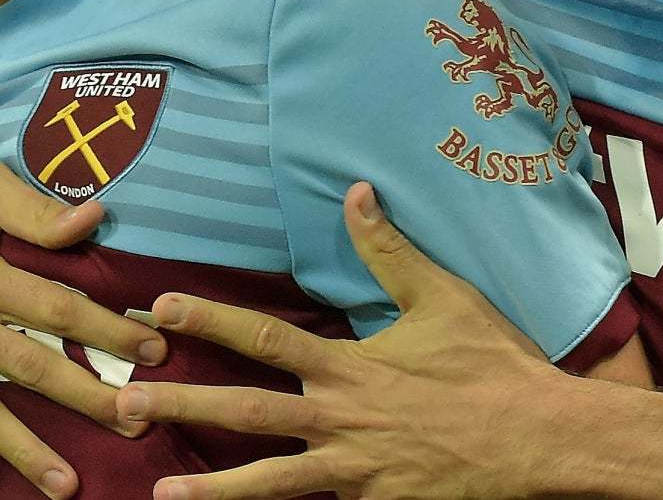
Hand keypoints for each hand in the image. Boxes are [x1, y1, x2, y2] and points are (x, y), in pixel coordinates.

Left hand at [115, 182, 601, 499]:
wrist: (540, 440)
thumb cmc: (493, 362)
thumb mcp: (442, 295)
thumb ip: (389, 249)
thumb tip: (356, 192)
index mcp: (349, 366)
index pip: (262, 336)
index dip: (206, 320)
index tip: (158, 307)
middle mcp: (341, 420)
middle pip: (245, 412)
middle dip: (181, 406)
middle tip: (122, 403)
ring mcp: (355, 473)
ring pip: (270, 483)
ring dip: (212, 489)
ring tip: (160, 495)